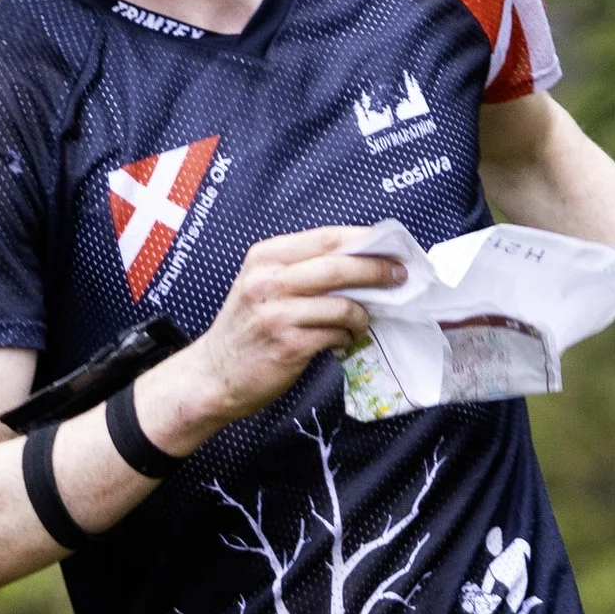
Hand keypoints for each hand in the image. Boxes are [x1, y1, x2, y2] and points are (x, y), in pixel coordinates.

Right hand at [138, 228, 401, 452]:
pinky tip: (346, 339)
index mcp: (266, 257)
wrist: (213, 376)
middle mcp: (268, 280)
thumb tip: (360, 261)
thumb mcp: (261, 285)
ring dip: (363, 312)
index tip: (392, 247)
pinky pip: (335, 334)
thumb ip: (301, 269)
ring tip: (365, 319)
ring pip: (342, 303)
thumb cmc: (246, 329)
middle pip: (338, 265)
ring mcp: (277, 313)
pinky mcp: (287, 345)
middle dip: (377, 270)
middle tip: (401, 277)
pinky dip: (349, 336)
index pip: (326, 237)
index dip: (364, 240)